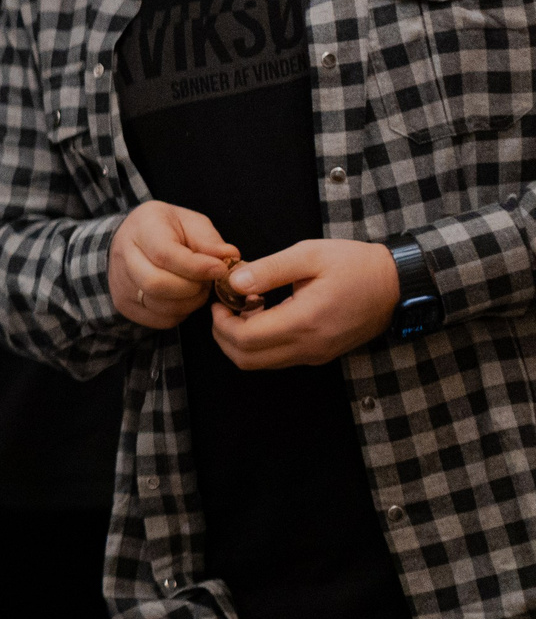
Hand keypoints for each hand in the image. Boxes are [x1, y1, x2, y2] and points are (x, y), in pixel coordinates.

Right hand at [110, 201, 239, 328]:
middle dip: (192, 288)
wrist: (131, 241)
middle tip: (208, 281)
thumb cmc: (167, 230)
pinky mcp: (125, 305)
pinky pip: (160, 319)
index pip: (164, 255)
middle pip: (156, 284)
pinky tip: (185, 298)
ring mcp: (120, 284)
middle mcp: (123, 256)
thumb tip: (230, 257)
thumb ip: (209, 239)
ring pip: (160, 305)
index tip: (220, 269)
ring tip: (199, 288)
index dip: (196, 267)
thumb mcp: (190, 222)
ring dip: (190, 302)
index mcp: (141, 228)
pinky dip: (181, 312)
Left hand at [209, 240, 398, 369]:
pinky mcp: (320, 354)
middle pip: (246, 359)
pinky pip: (279, 358)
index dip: (221, 323)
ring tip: (247, 306)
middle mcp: (309, 347)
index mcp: (304, 322)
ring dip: (241, 341)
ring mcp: (316, 354)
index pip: (245, 339)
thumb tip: (233, 283)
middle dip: (224, 335)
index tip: (220, 300)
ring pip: (261, 362)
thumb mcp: (310, 255)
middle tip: (225, 307)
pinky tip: (266, 313)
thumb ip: (268, 270)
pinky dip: (261, 343)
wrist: (398, 284)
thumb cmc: (356, 265)